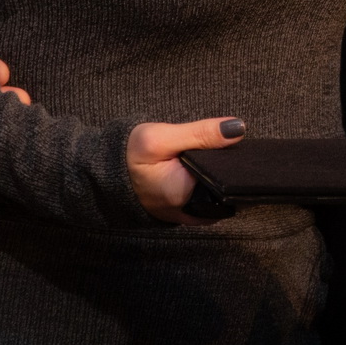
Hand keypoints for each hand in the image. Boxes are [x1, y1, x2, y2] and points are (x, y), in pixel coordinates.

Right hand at [128, 117, 246, 223]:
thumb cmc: (129, 155)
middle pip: (225, 188)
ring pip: (218, 193)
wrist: (107, 172)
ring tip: (208, 157)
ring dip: (219, 176)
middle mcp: (191, 213)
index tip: (229, 143)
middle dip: (225, 168)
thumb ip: (201, 133)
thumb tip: (237, 128)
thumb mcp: (161, 137)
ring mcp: (190, 216)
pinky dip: (210, 184)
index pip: (227, 179)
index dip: (232, 159)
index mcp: (186, 197)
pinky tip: (203, 169)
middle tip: (216, 147)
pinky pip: (209, 199)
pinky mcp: (186, 213)